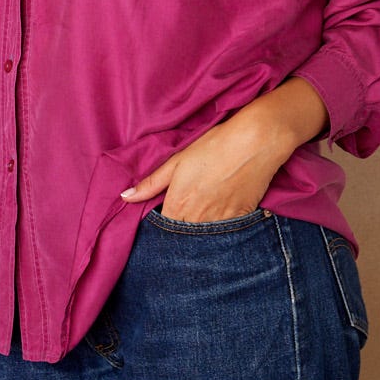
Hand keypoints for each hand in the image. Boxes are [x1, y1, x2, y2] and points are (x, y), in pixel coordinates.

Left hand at [121, 77, 329, 222]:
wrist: (254, 143)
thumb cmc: (212, 147)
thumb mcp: (176, 161)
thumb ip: (150, 183)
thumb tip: (125, 197)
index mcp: (179, 204)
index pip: (164, 228)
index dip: (162, 224)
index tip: (163, 216)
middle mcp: (199, 218)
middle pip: (184, 235)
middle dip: (180, 231)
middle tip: (184, 214)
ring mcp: (222, 221)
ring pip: (205, 236)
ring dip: (200, 231)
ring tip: (201, 213)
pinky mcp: (242, 218)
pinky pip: (226, 232)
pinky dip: (220, 228)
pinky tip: (219, 212)